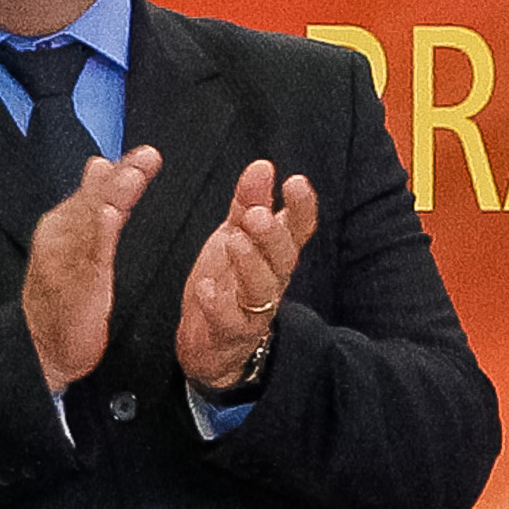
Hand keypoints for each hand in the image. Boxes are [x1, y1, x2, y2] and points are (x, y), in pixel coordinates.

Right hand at [23, 145, 161, 390]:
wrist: (38, 345)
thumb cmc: (64, 295)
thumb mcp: (79, 245)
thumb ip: (91, 205)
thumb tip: (101, 162)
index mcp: (65, 222)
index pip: (97, 189)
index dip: (123, 171)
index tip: (149, 155)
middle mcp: (61, 233)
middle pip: (93, 198)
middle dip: (120, 178)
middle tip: (147, 157)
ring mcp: (64, 257)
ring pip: (89, 221)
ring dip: (111, 197)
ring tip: (133, 177)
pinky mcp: (70, 284)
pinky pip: (85, 256)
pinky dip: (96, 235)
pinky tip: (108, 217)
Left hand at [179, 160, 316, 391]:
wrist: (213, 342)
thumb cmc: (229, 281)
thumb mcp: (236, 234)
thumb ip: (249, 202)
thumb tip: (262, 166)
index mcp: (275, 253)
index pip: (298, 229)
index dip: (301, 207)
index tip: (295, 181)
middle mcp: (272, 280)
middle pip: (283, 257)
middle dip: (273, 234)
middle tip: (257, 214)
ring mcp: (254, 309)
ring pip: (261, 288)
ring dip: (249, 263)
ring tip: (234, 241)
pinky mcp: (232, 333)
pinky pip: (229, 320)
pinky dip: (218, 305)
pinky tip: (207, 288)